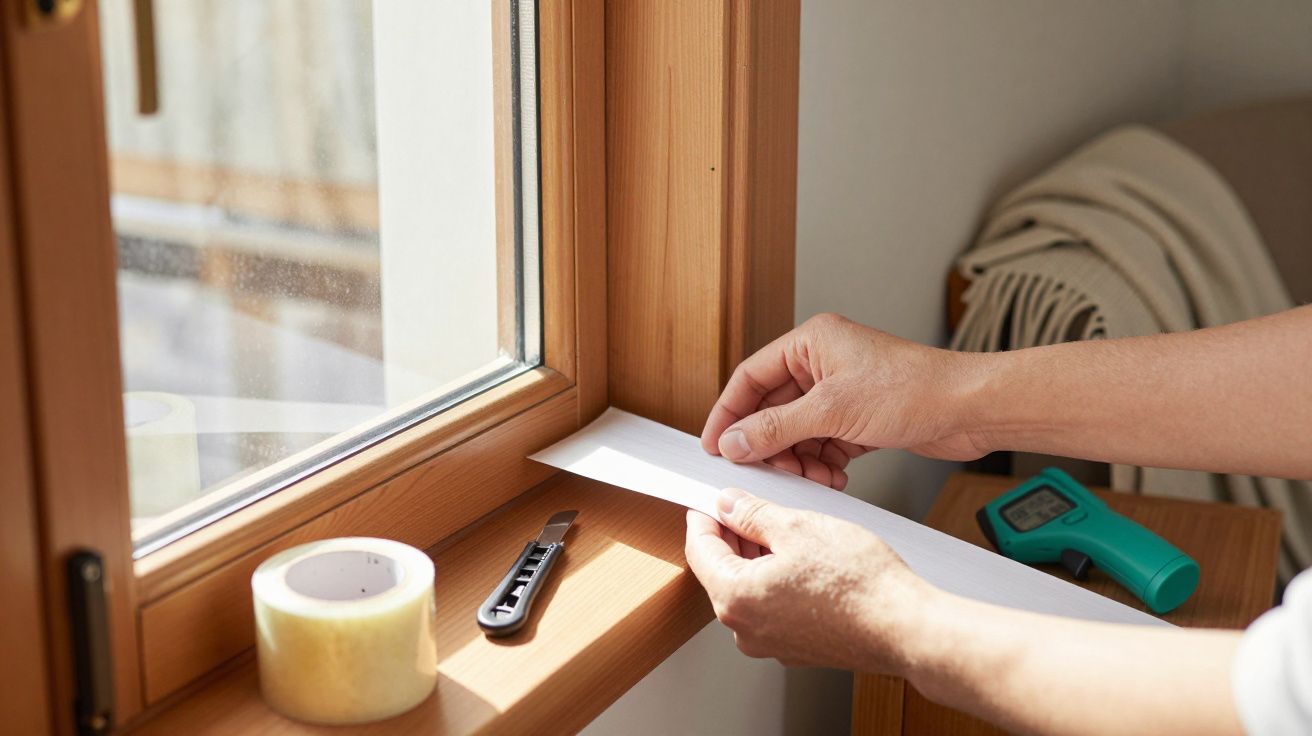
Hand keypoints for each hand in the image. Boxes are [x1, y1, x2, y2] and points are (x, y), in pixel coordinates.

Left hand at [683, 487, 930, 671]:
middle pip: (721, 572)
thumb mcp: (798, 527)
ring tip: (783, 529)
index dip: (703, 517)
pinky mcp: (796, 648)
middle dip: (732, 536)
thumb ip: (753, 514)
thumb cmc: (860, 583)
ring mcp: (771, 644)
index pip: (699, 550)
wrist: (906, 627)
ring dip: (755, 558)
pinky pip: (772, 608)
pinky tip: (801, 560)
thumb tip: (728, 505)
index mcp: (736, 599)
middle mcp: (746, 630)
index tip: (710, 500)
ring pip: (748, 590)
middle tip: (749, 506)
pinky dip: (776, 581)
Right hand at [701, 313, 989, 488]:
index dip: (728, 412)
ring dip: (798, 458)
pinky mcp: (859, 417)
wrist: (968, 409)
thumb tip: (734, 442)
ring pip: (797, 430)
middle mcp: (823, 363)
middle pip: (773, 408)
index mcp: (811, 343)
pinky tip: (832, 476)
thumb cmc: (913, 389)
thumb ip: (776, 428)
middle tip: (762, 471)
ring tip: (808, 476)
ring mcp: (841, 391)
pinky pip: (823, 442)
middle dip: (768, 443)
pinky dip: (822, 462)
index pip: (751, 377)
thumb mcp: (832, 411)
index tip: (713, 445)